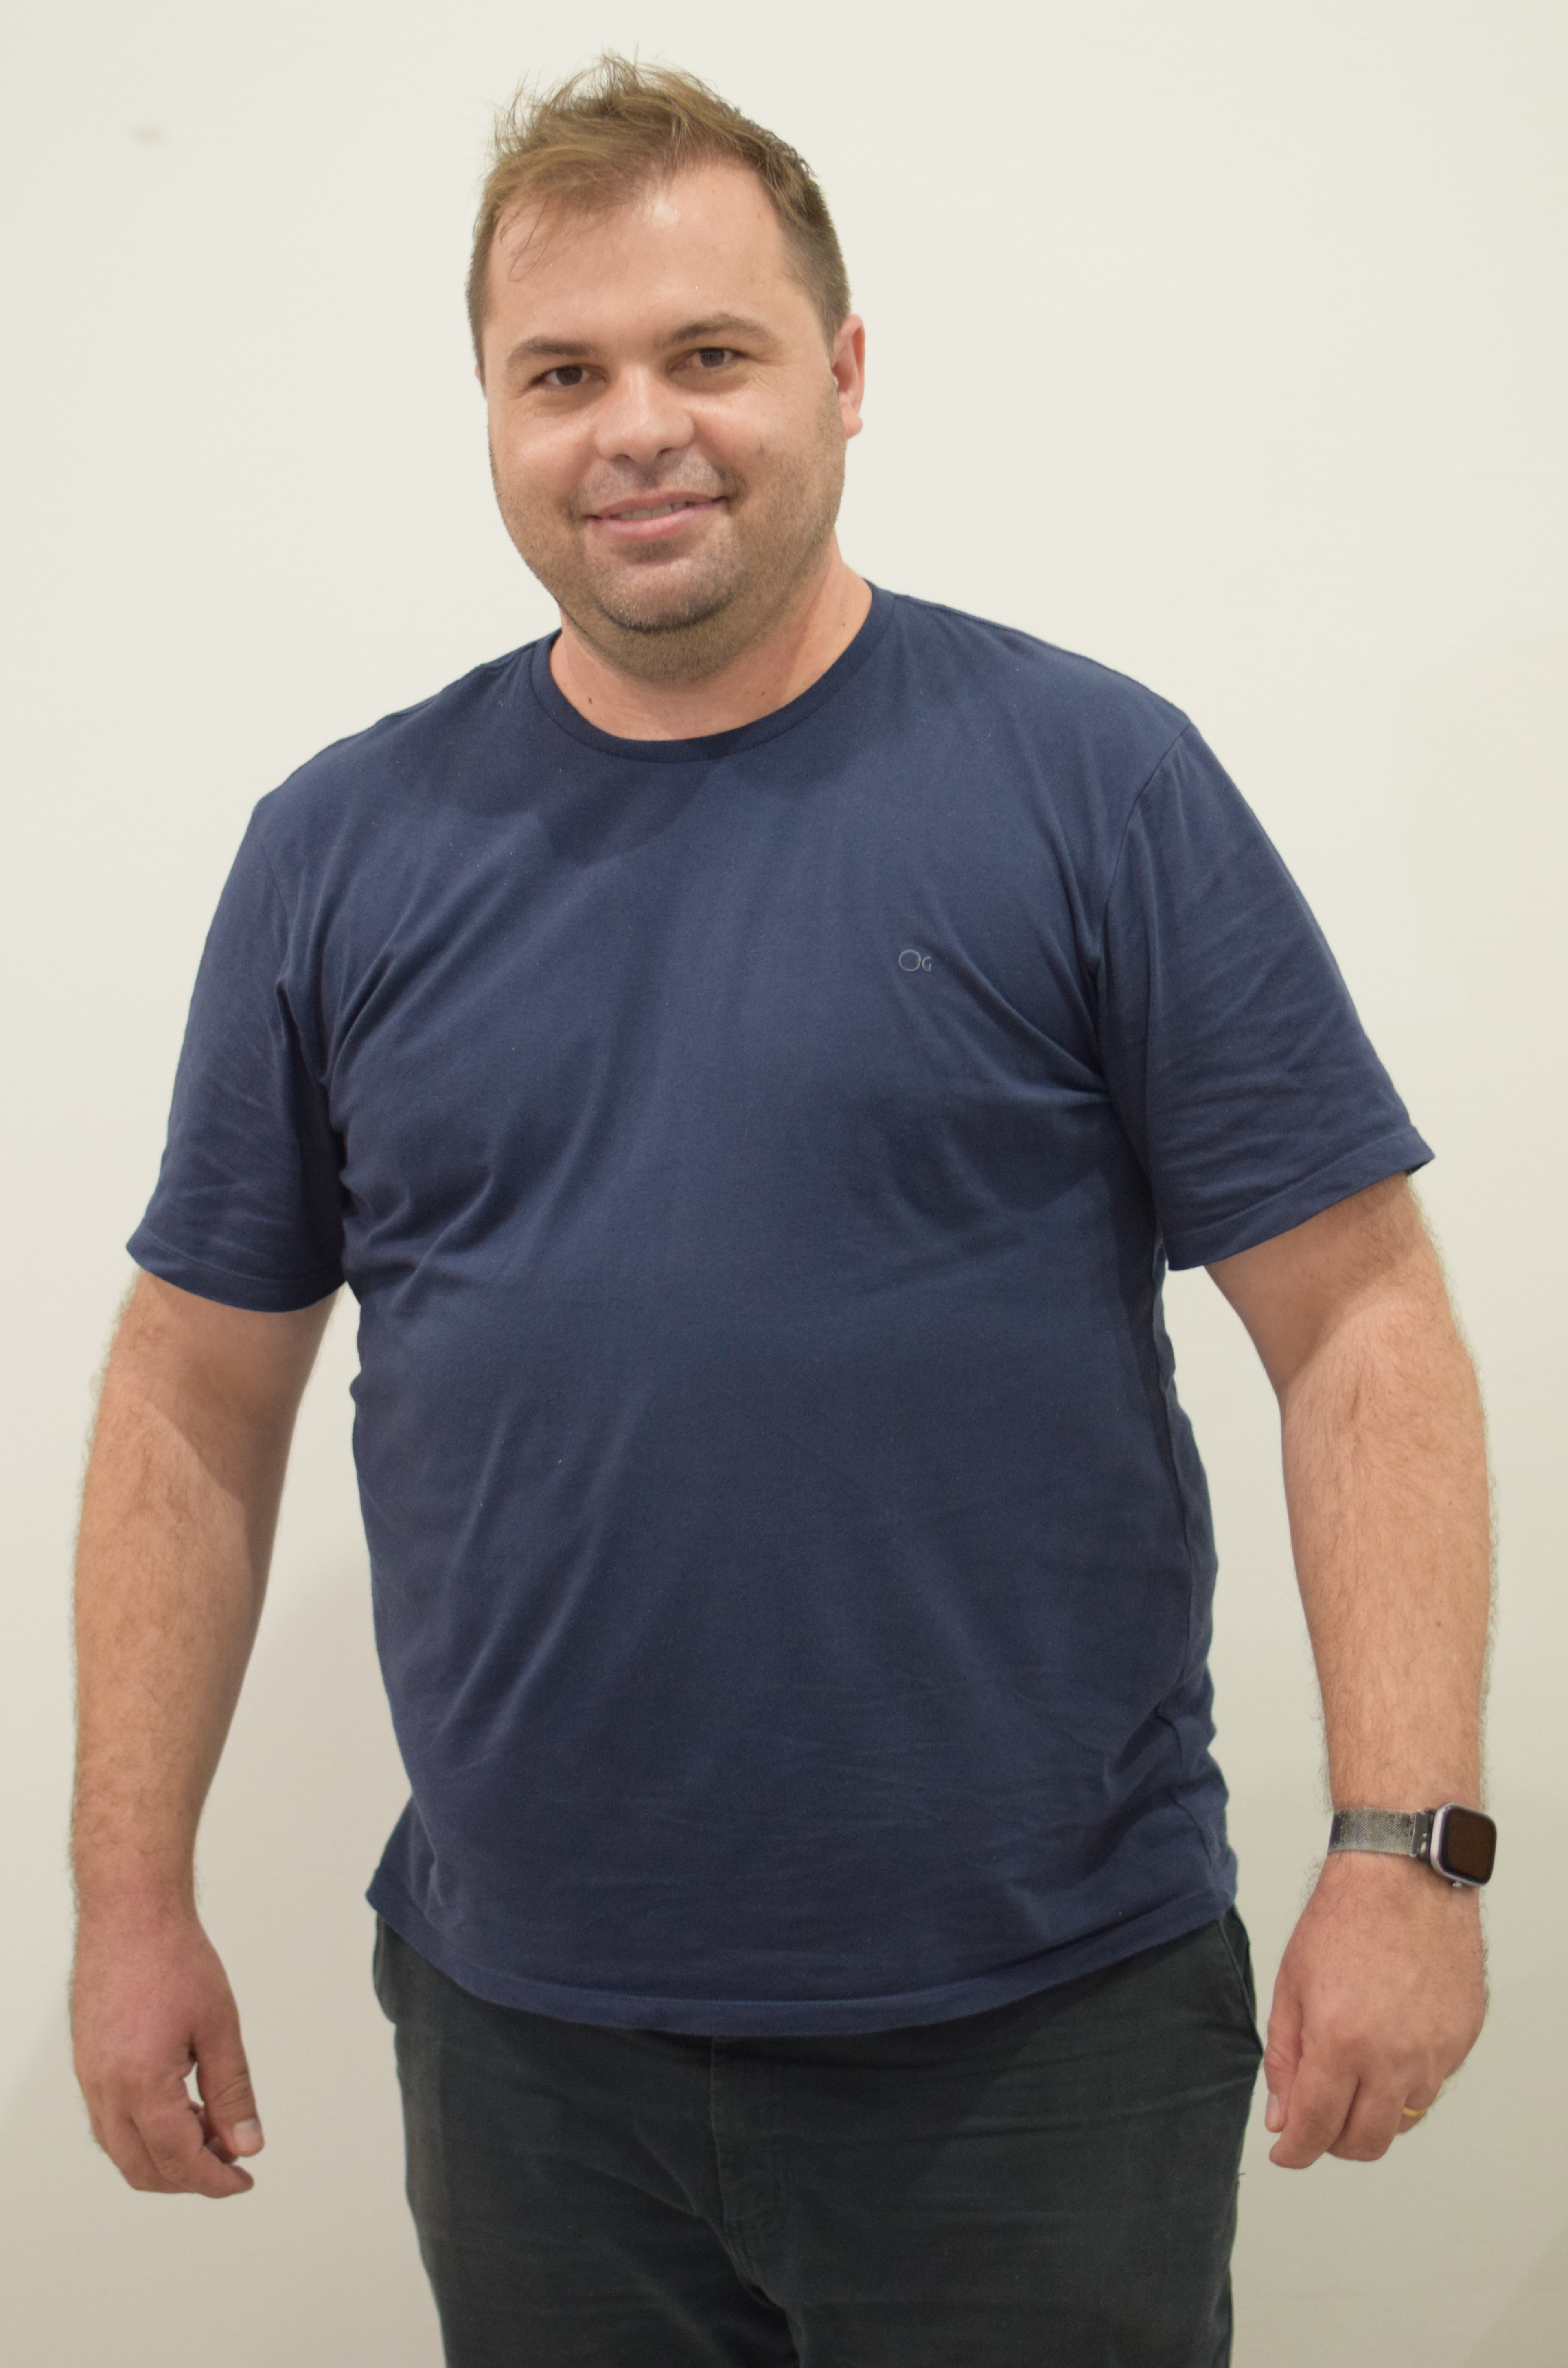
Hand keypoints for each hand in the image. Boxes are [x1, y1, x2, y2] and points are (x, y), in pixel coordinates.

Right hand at [72, 1904, 263, 2197]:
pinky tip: (181, 2110)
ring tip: (212, 2131)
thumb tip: (246, 2145)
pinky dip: (145, 2133)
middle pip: (143, 2168)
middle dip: (189, 2178)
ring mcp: (90, 2079)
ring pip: (123, 2150)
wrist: (130, 1913)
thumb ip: (232, 2092)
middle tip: (232, 2161)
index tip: (243, 2181)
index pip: (178, 2160)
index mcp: (140, 2084)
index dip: (214, 2180)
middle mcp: (106, 2090)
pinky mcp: (87, 2064)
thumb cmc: (174, 1958)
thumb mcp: (219, 2027)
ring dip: (166, 2157)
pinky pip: (110, 2123)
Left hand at [1262, 1849, 1484, 2167]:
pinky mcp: (1461, 2040)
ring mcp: (1434, 2052)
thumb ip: (1285, 2059)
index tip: (1286, 2154)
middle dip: (1335, 2142)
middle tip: (1319, 2120)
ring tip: (1355, 2070)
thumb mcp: (1292, 1985)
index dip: (1296, 2151)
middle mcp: (1393, 2058)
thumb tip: (1283, 2117)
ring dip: (1374, 2111)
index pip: (1317, 2129)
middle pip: (1367, 2142)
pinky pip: (1432, 2084)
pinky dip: (1406, 2079)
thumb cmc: (1344, 1920)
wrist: (1403, 1878)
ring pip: (1403, 2119)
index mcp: (1341, 2043)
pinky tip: (1390, 2040)